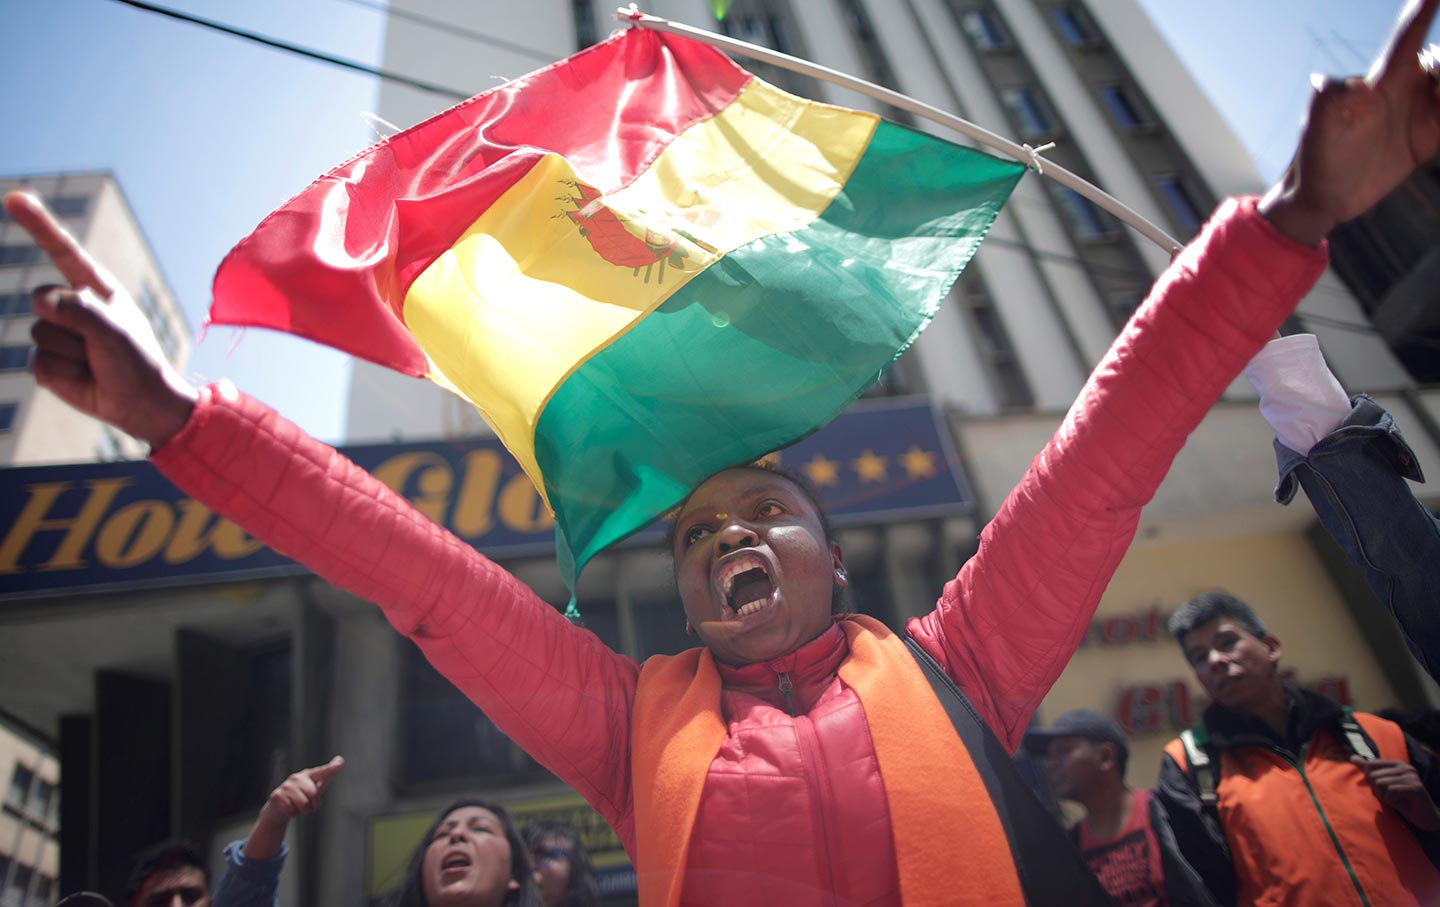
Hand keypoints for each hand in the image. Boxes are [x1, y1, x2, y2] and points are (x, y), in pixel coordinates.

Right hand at [3, 191, 196, 448]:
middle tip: (101, 346)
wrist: (143, 406)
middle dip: (69, 326)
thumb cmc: (138, 363)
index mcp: (95, 289)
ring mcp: (58, 335)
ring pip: (39, 335)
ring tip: (96, 363)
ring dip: (71, 354)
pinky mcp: (48, 363)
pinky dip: (62, 375)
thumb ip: (79, 310)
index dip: (37, 224)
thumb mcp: (114, 330)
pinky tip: (84, 378)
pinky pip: (37, 363)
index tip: (14, 198)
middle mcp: (73, 307)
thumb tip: (42, 305)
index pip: (61, 251)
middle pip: (41, 301)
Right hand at [245, 755, 344, 859]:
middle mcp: (296, 777)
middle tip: (306, 806)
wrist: (277, 809)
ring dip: (302, 811)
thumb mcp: (314, 789)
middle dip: (312, 805)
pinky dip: (292, 814)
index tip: (340, 763)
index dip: (331, 769)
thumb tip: (340, 760)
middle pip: (314, 794)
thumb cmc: (300, 797)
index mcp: (308, 775)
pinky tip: (288, 810)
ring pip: (303, 804)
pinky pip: (292, 810)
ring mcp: (286, 786)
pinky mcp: (277, 795)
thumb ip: (326, 777)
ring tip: (296, 808)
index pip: (322, 772)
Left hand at [1261, 0, 1439, 245]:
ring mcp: (1419, 112)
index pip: (1409, 36)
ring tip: (1435, 109)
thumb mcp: (1319, 125)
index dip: (1424, 10)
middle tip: (1436, 94)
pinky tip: (1439, 124)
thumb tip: (1354, 84)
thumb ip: (1332, 98)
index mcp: (1382, 80)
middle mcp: (1405, 89)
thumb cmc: (1314, 156)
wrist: (1320, 198)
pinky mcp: (1428, 138)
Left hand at [1352, 755, 1439, 830]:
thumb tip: (1353, 757)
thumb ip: (1369, 770)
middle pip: (1374, 776)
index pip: (1370, 765)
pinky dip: (1392, 802)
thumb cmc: (1402, 801)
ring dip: (1385, 797)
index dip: (1370, 780)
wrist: (1425, 819)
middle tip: (1391, 797)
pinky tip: (1402, 804)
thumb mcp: (1383, 785)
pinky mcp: (1416, 788)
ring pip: (1381, 784)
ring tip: (1397, 801)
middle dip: (1378, 791)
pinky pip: (1391, 792)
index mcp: (1397, 764)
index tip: (1382, 790)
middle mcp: (1405, 767)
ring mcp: (1412, 777)